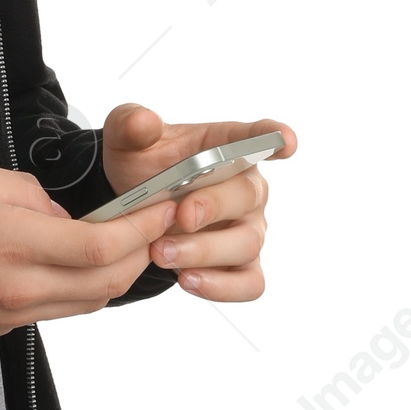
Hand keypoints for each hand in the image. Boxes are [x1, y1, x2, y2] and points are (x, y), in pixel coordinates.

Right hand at [0, 161, 179, 347]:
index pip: (101, 243)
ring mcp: (17, 311)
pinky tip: (89, 260)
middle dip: (143, 251)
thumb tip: (61, 214)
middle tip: (156, 222)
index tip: (161, 206)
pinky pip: (66, 308)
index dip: (142, 227)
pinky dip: (90, 285)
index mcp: (13, 241)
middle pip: (110, 280)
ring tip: (129, 240)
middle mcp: (22, 285)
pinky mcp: (9, 324)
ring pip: (94, 300)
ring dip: (120, 271)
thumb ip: (26, 191)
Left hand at [99, 104, 296, 302]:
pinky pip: (250, 283)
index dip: (276, 138)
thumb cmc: (140, 167)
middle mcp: (246, 188)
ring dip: (204, 251)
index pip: (259, 136)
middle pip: (248, 196)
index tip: (285, 142)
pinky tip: (186, 279)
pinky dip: (220, 286)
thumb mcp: (125, 141)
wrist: (129, 211)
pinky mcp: (242, 266)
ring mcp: (248, 228)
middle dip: (213, 207)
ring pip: (247, 244)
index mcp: (226, 147)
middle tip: (178, 217)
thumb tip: (145, 123)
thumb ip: (131, 125)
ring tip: (160, 252)